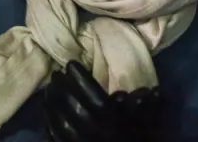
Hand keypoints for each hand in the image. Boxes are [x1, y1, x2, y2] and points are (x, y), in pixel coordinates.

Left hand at [44, 60, 161, 141]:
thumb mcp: (150, 125)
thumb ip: (147, 106)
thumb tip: (146, 90)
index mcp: (107, 114)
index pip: (87, 87)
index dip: (77, 74)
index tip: (71, 64)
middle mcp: (89, 125)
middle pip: (69, 100)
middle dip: (61, 85)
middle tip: (56, 74)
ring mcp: (76, 140)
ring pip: (58, 117)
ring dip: (51, 101)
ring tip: (49, 90)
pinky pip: (54, 135)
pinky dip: (49, 122)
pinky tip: (48, 115)